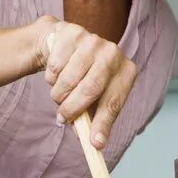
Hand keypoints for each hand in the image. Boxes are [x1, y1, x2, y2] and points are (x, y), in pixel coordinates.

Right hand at [31, 16, 135, 149]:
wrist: (63, 45)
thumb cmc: (82, 77)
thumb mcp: (93, 98)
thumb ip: (94, 119)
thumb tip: (94, 144)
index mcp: (126, 72)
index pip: (114, 103)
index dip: (103, 124)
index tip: (94, 144)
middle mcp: (114, 53)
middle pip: (90, 89)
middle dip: (72, 109)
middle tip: (62, 118)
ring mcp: (93, 40)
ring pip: (69, 79)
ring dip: (58, 94)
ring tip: (59, 93)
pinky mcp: (73, 33)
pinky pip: (55, 65)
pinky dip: (50, 77)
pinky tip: (56, 72)